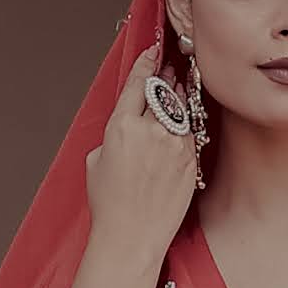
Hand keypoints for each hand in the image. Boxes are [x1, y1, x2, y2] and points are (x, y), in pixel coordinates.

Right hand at [83, 60, 204, 264]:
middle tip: (169, 65)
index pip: (138, 83)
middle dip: (166, 75)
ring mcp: (175, 146)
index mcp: (121, 127)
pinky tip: (182, 125)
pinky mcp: (191, 161)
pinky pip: (191, 133)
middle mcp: (150, 132)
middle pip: (164, 90)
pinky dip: (187, 125)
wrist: (132, 236)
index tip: (153, 50)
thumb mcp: (96, 159)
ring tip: (178, 88)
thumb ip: (114, 134)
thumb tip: (129, 123)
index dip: (147, 62)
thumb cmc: (109, 203)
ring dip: (179, 97)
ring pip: (182, 109)